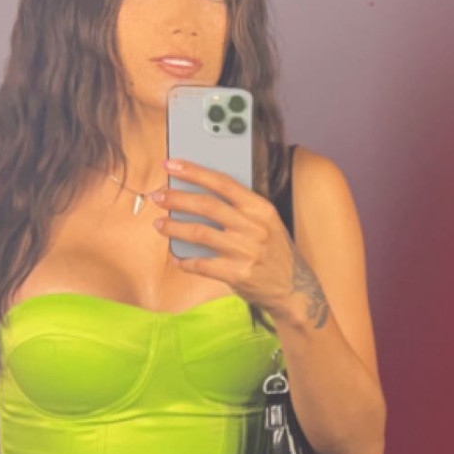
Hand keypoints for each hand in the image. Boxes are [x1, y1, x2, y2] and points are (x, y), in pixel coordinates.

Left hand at [153, 160, 328, 326]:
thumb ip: (240, 208)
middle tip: (158, 196)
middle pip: (207, 205)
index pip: (223, 182)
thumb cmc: (274, 251)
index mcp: (261, 208)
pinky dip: (185, 261)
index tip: (171, 165)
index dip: (193, 171)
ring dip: (174, 227)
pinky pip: (202, 264)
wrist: (295, 288)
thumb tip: (198, 194)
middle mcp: (254, 227)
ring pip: (199, 233)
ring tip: (159, 224)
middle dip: (177, 198)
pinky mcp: (238, 274)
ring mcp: (246, 251)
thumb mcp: (267, 222)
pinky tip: (177, 257)